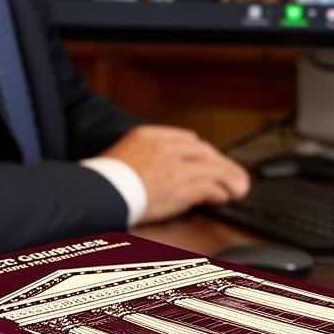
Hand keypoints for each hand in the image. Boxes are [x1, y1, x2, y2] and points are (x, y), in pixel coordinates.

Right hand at [99, 125, 249, 222]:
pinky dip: (219, 192)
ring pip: (212, 167)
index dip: (202, 153)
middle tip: (232, 174)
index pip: (187, 139)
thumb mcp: (122, 156)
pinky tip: (222, 198)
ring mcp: (175, 164)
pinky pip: (209, 186)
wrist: (95, 193)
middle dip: (220, 163)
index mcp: (149, 135)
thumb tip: (158, 170)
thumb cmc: (103, 182)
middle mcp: (165, 146)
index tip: (209, 162)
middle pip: (204, 151)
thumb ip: (144, 156)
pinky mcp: (181, 185)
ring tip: (238, 188)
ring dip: (228, 178)